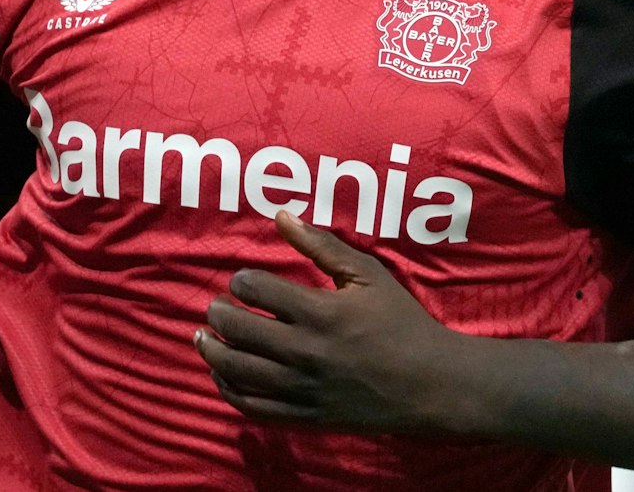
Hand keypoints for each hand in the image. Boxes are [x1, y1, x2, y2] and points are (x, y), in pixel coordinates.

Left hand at [194, 211, 466, 432]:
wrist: (429, 383)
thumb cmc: (401, 322)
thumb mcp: (369, 275)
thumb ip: (323, 245)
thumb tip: (281, 216)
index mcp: (321, 312)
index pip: (257, 289)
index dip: (241, 280)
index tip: (243, 280)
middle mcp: (305, 351)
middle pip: (238, 330)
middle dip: (218, 313)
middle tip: (217, 306)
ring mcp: (302, 388)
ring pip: (237, 371)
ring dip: (212, 351)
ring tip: (204, 337)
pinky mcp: (304, 416)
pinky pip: (252, 406)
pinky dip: (228, 390)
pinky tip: (222, 375)